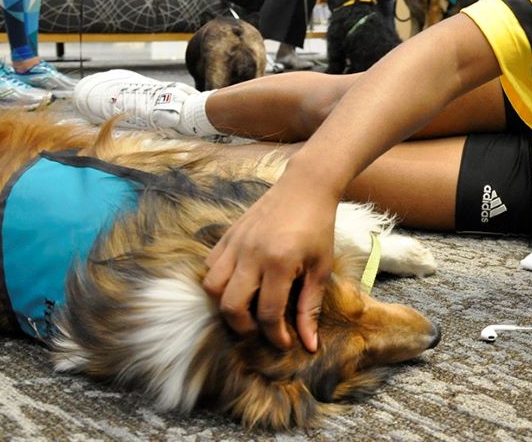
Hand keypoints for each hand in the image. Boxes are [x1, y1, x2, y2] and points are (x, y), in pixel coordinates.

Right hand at [203, 178, 337, 351]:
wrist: (305, 186)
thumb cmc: (319, 227)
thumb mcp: (321, 268)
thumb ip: (311, 307)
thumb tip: (310, 345)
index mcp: (280, 263)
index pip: (268, 313)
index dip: (275, 336)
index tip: (284, 343)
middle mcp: (252, 254)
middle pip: (231, 306)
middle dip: (243, 327)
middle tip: (260, 329)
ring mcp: (236, 243)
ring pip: (211, 286)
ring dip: (225, 304)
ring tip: (245, 307)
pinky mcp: (227, 235)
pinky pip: (210, 265)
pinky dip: (219, 281)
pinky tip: (239, 283)